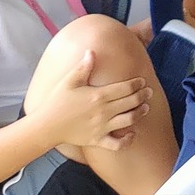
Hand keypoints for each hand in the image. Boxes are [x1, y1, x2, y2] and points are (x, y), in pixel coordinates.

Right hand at [31, 50, 151, 151]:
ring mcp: (101, 127)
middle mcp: (103, 111)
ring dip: (140, 113)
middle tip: (149, 92)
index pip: (126, 88)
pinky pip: (117, 144)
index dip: (137, 83)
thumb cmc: (57, 102)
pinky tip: (132, 133)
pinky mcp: (97, 140)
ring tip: (146, 108)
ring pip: (129, 120)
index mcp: (98, 95)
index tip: (142, 81)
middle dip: (143, 96)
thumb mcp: (69, 81)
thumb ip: (83, 67)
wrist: (46, 126)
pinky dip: (127, 140)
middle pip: (131, 102)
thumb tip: (91, 51)